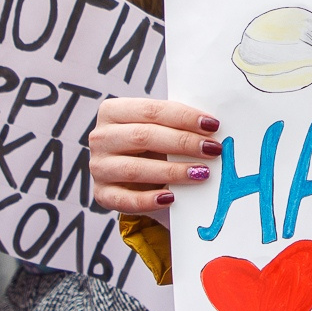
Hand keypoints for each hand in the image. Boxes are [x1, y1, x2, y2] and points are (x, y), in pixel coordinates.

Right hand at [88, 97, 221, 212]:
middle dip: (183, 142)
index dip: (183, 117)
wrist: (135, 176)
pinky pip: (124, 199)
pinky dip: (148, 200)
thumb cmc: (152, 144)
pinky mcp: (101, 193)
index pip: (151, 110)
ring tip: (201, 173)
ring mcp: (98, 166)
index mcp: (113, 111)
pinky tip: (171, 199)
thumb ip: (178, 124)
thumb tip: (212, 126)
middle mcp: (101, 137)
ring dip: (172, 171)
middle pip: (143, 137)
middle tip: (212, 149)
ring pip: (135, 168)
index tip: (212, 125)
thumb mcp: (161, 127)